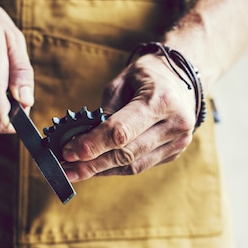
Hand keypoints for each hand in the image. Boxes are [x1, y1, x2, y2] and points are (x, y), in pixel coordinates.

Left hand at [61, 53, 196, 180]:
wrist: (182, 78)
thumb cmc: (146, 76)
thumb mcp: (121, 82)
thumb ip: (104, 112)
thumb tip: (79, 141)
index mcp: (161, 100)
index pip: (121, 132)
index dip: (92, 145)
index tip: (68, 152)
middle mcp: (175, 124)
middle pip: (126, 153)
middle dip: (92, 164)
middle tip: (66, 169)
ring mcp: (178, 141)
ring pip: (133, 166)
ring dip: (101, 171)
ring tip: (75, 172)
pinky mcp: (174, 152)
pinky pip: (140, 166)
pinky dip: (115, 169)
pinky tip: (96, 168)